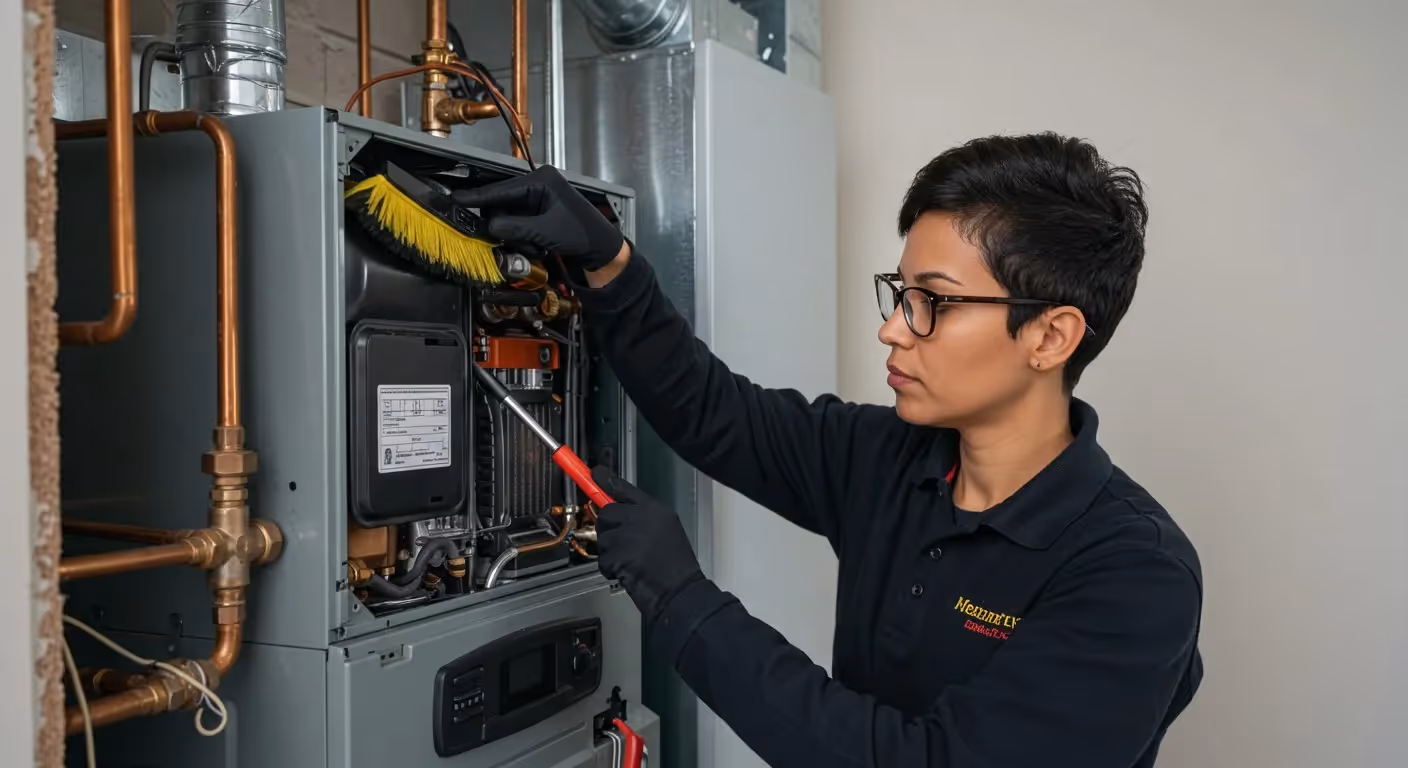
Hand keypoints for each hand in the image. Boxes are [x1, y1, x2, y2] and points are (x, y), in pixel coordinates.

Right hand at [452, 165, 625, 270]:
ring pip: (508, 218)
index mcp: (542, 180)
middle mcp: (538, 186)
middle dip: (509, 229)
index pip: (502, 188)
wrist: (602, 249)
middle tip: (522, 242)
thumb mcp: (547, 231)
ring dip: (518, 237)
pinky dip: (524, 239)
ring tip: (538, 246)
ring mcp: (538, 200)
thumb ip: (516, 228)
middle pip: (503, 206)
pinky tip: (540, 245)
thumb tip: (491, 226)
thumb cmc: (584, 233)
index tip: (457, 200)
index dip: (478, 197)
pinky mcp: (538, 213)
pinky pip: (518, 225)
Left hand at [591, 466, 703, 623]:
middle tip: (625, 544)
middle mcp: (642, 517)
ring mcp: (630, 535)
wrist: (681, 591)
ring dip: (611, 552)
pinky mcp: (620, 554)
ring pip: (603, 537)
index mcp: (655, 509)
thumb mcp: (666, 530)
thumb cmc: (675, 566)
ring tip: (633, 560)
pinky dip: (611, 568)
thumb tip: (618, 509)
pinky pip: (603, 558)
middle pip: (607, 513)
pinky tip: (630, 571)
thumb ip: (642, 516)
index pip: (624, 488)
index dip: (605, 480)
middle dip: (609, 530)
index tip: (592, 472)